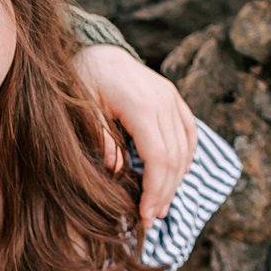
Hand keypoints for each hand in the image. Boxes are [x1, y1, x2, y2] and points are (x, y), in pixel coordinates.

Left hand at [74, 45, 197, 224]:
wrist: (95, 51)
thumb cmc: (81, 80)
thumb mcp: (82, 109)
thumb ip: (100, 137)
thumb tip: (117, 169)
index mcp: (141, 105)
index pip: (158, 157)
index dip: (155, 189)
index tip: (144, 214)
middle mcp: (163, 100)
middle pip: (174, 157)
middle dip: (165, 192)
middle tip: (151, 219)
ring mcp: (172, 98)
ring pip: (185, 148)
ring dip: (176, 180)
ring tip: (161, 205)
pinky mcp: (174, 98)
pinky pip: (189, 132)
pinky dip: (186, 157)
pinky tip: (178, 177)